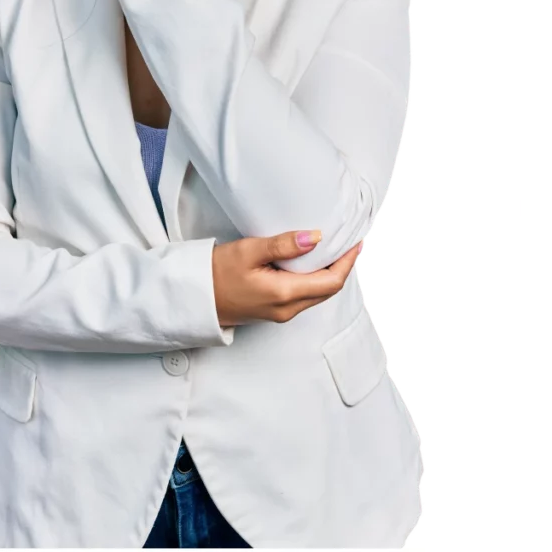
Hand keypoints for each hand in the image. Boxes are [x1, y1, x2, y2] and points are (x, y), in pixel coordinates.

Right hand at [212, 231, 364, 327]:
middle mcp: (288, 309)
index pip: (331, 281)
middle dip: (343, 266)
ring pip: (317, 294)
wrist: (195, 298)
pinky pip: (304, 296)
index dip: (348, 262)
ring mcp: (281, 313)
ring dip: (329, 273)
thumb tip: (314, 237)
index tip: (355, 242)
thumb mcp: (248, 251)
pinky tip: (310, 263)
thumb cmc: (216, 274)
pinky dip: (314, 279)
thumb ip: (283, 245)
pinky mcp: (274, 311)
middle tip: (348, 243)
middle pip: (328, 290)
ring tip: (333, 249)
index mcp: (285, 294)